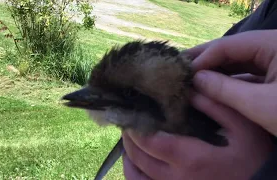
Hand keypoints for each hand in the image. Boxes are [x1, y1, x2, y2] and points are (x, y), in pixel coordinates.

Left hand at [122, 93, 272, 179]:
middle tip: (129, 123)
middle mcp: (176, 178)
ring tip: (130, 141)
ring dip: (129, 157)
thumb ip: (213, 105)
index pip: (149, 141)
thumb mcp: (241, 125)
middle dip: (129, 138)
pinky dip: (135, 175)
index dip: (134, 127)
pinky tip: (136, 163)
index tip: (131, 114)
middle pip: (139, 157)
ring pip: (137, 176)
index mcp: (190, 157)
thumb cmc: (253, 156)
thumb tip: (188, 90)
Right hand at [183, 30, 276, 135]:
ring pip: (237, 62)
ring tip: (189, 79)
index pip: (229, 45)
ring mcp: (274, 62)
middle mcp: (274, 48)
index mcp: (276, 45)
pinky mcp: (274, 76)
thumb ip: (224, 90)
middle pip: (231, 51)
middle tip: (179, 70)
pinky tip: (209, 87)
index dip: (202, 58)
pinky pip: (245, 74)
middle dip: (205, 62)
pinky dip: (227, 82)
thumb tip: (195, 80)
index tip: (182, 73)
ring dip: (214, 72)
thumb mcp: (261, 105)